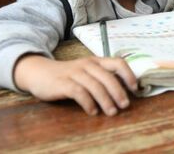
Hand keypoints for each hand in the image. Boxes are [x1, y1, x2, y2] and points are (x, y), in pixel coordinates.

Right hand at [13, 55, 136, 115]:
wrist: (39, 72)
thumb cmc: (68, 74)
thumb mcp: (87, 71)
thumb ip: (102, 77)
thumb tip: (123, 90)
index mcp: (96, 61)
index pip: (118, 62)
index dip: (128, 74)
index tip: (135, 88)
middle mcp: (87, 64)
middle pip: (108, 77)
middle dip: (119, 92)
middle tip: (125, 105)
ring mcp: (75, 73)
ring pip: (95, 86)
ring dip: (106, 100)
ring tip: (112, 112)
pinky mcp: (63, 83)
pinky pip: (79, 92)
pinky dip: (88, 103)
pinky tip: (93, 111)